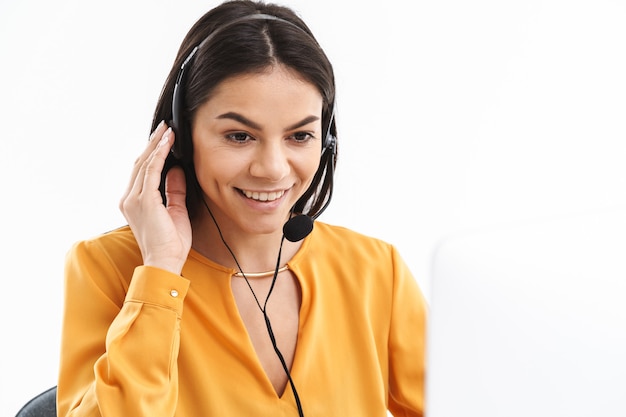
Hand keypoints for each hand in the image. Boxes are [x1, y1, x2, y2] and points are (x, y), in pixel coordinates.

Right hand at [119, 121, 191, 273]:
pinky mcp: (144, 201)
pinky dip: (159, 156)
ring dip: (157, 145)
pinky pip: (151, 172)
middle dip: (153, 143)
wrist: (165, 262)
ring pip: (144, 164)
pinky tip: (167, 145)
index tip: (163, 139)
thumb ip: (174, 190)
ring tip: (167, 131)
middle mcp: (129, 199)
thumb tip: (176, 170)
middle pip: (140, 163)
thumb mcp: (176, 211)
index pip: (142, 171)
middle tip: (164, 127)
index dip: (153, 153)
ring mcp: (134, 199)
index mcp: (134, 202)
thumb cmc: (170, 243)